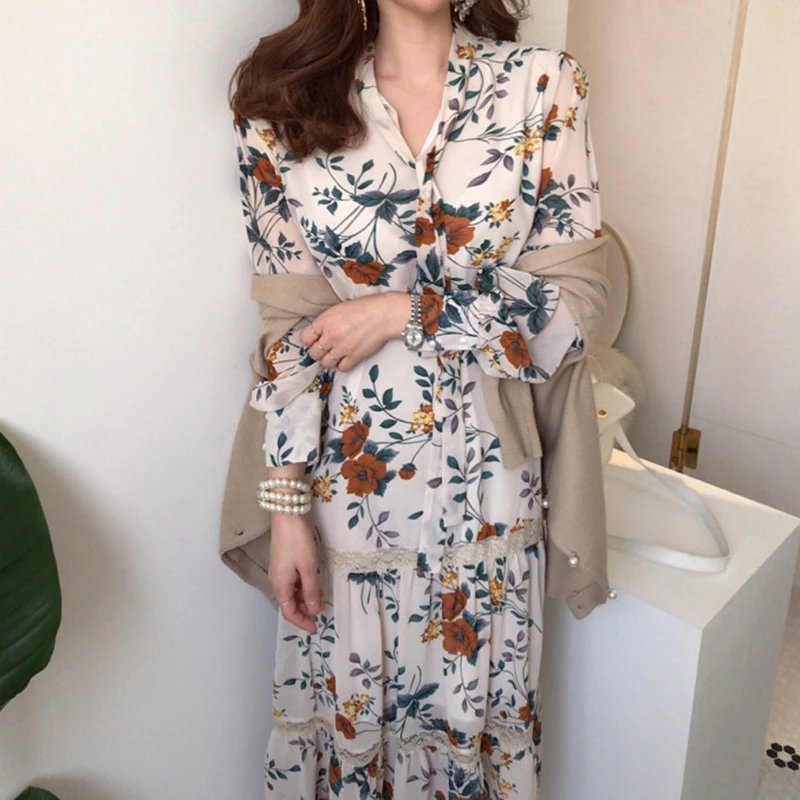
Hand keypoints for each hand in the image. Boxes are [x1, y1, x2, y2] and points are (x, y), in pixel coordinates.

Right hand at [269, 512, 321, 633]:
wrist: (287, 515)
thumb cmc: (297, 541)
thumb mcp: (308, 567)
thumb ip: (311, 590)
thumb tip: (314, 609)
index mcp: (280, 585)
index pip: (289, 612)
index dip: (302, 622)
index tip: (316, 628)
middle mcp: (276, 580)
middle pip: (289, 603)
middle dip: (305, 610)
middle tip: (322, 611)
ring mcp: (279, 571)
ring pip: (291, 592)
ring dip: (305, 598)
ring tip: (321, 597)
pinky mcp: (283, 562)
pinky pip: (292, 582)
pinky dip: (303, 587)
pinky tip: (314, 584)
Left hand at [298, 292, 410, 370]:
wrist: (385, 314)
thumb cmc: (365, 307)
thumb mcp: (339, 308)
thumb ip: (327, 321)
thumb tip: (319, 332)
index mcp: (324, 321)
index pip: (304, 338)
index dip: (309, 340)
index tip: (315, 339)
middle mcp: (330, 336)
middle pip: (313, 353)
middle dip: (318, 351)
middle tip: (326, 347)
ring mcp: (342, 348)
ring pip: (325, 363)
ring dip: (330, 359)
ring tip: (337, 353)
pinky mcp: (354, 357)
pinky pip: (341, 368)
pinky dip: (343, 364)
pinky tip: (347, 357)